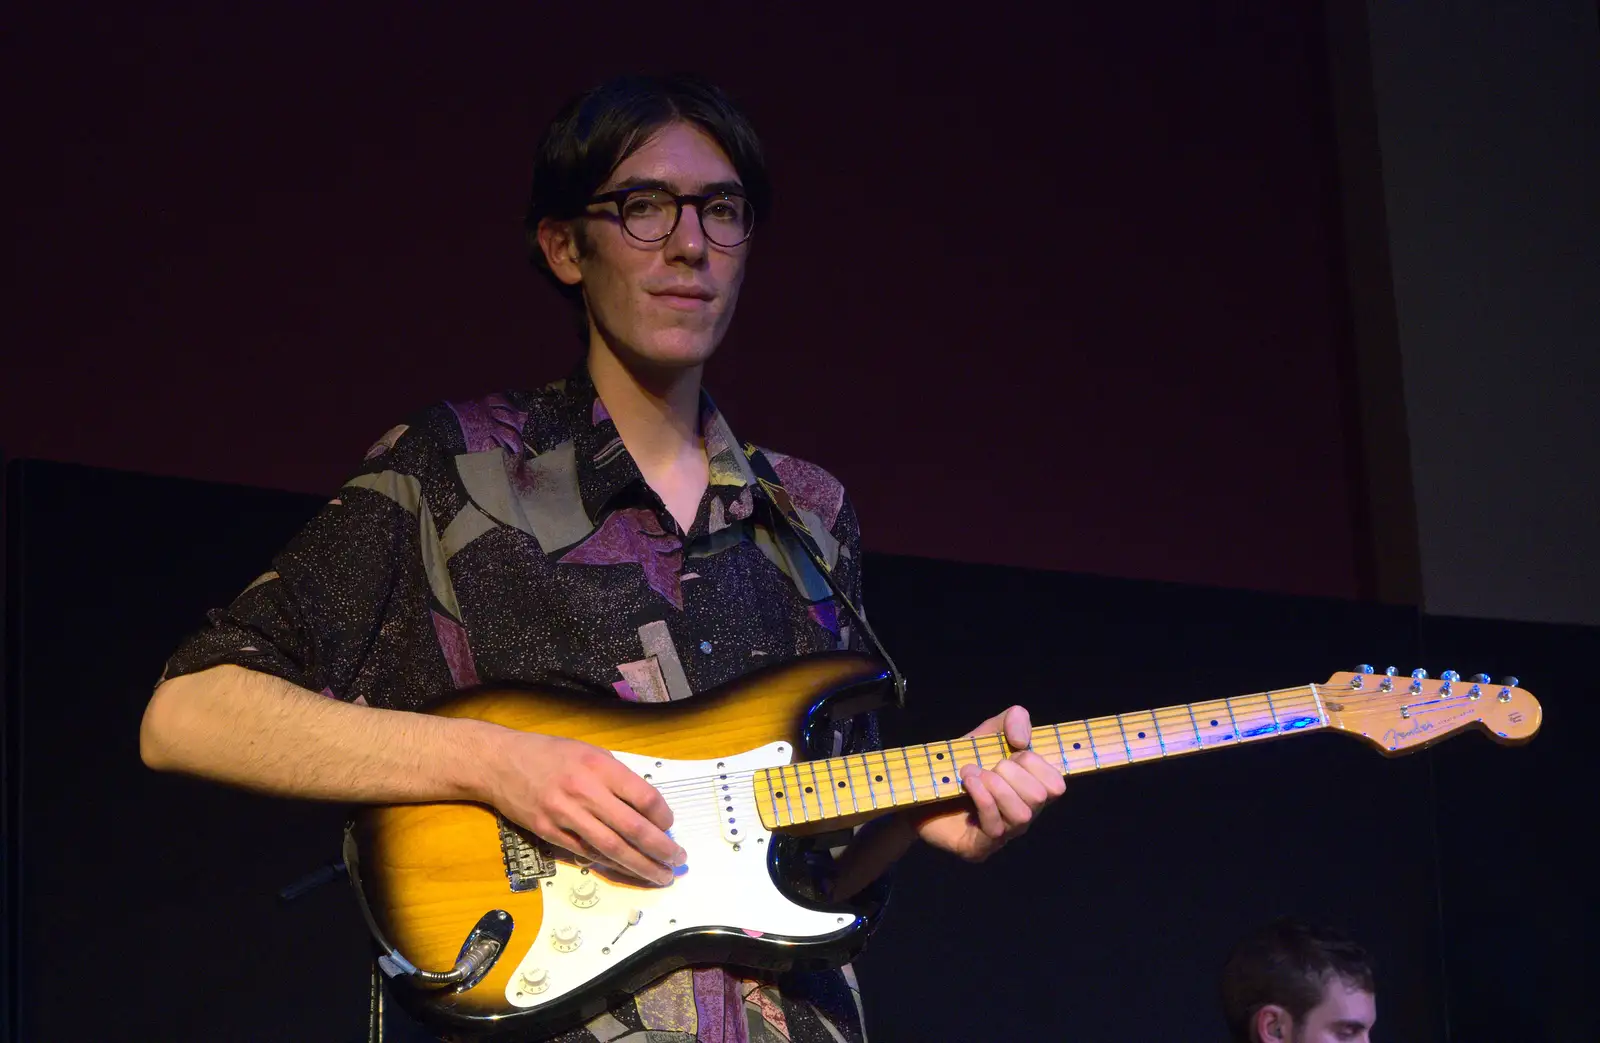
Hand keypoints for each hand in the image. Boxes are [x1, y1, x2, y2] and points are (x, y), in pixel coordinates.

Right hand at [484, 730, 684, 885]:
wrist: (499, 762)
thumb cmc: (548, 754)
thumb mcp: (588, 751)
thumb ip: (616, 776)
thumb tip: (646, 807)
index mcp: (599, 766)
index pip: (643, 797)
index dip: (663, 816)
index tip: (670, 826)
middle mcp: (584, 791)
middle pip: (632, 828)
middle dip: (660, 849)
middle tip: (677, 861)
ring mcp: (565, 814)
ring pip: (611, 848)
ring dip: (639, 865)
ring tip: (659, 875)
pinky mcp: (548, 832)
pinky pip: (585, 853)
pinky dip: (608, 863)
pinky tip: (624, 869)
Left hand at [907, 705, 1064, 861]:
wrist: (917, 787)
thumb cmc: (957, 762)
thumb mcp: (987, 733)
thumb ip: (1012, 720)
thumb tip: (1022, 740)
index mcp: (1030, 791)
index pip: (1057, 784)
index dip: (1033, 762)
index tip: (1008, 754)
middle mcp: (1023, 816)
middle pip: (1041, 797)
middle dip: (1011, 772)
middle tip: (986, 766)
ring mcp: (1003, 836)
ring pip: (1022, 814)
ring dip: (995, 786)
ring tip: (971, 775)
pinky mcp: (980, 848)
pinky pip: (995, 826)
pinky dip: (983, 798)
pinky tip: (967, 784)